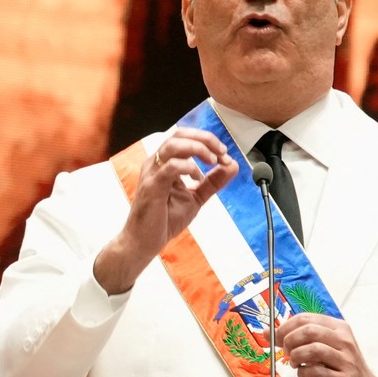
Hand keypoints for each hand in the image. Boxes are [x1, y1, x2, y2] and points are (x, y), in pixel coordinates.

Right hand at [94, 127, 238, 293]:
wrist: (145, 242)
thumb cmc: (164, 219)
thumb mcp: (196, 197)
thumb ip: (213, 182)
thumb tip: (232, 165)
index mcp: (166, 162)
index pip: (186, 137)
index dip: (208, 141)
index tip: (225, 155)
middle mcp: (157, 163)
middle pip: (180, 134)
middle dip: (205, 139)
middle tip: (221, 152)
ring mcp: (152, 173)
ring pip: (173, 145)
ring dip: (198, 148)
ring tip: (212, 161)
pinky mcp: (152, 187)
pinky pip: (169, 167)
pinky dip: (186, 166)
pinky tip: (197, 176)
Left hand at [271, 313, 377, 376]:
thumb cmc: (341, 368)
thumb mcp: (324, 348)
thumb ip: (299, 338)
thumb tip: (268, 332)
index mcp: (339, 328)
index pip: (306, 318)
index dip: (286, 327)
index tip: (276, 337)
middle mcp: (344, 341)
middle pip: (309, 331)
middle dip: (290, 340)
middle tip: (285, 351)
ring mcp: (345, 361)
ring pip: (313, 349)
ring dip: (296, 356)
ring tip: (295, 363)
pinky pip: (317, 372)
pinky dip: (303, 373)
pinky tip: (304, 374)